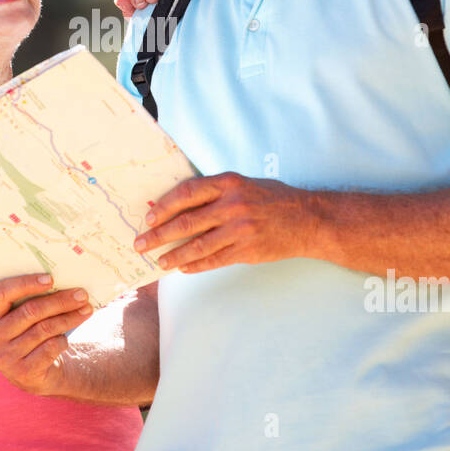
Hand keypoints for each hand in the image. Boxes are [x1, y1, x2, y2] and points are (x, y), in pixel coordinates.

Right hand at [0, 274, 94, 394]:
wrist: (31, 370)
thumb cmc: (23, 330)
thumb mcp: (12, 313)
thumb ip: (18, 294)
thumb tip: (52, 273)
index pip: (1, 293)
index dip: (26, 283)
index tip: (51, 279)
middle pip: (29, 311)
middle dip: (59, 300)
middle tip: (81, 294)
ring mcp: (3, 359)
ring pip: (44, 329)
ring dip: (69, 317)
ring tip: (86, 309)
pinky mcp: (22, 373)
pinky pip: (50, 347)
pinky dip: (62, 339)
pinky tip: (67, 335)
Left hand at [132, 173, 315, 273]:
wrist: (308, 219)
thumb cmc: (272, 199)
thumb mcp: (244, 185)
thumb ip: (215, 192)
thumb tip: (177, 205)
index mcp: (229, 183)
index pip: (187, 193)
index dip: (165, 206)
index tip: (149, 217)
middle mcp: (233, 205)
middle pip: (187, 222)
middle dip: (159, 235)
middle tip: (141, 244)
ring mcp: (240, 229)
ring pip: (197, 245)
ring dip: (174, 255)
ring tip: (159, 261)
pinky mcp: (247, 250)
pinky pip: (214, 260)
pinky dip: (195, 264)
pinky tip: (183, 267)